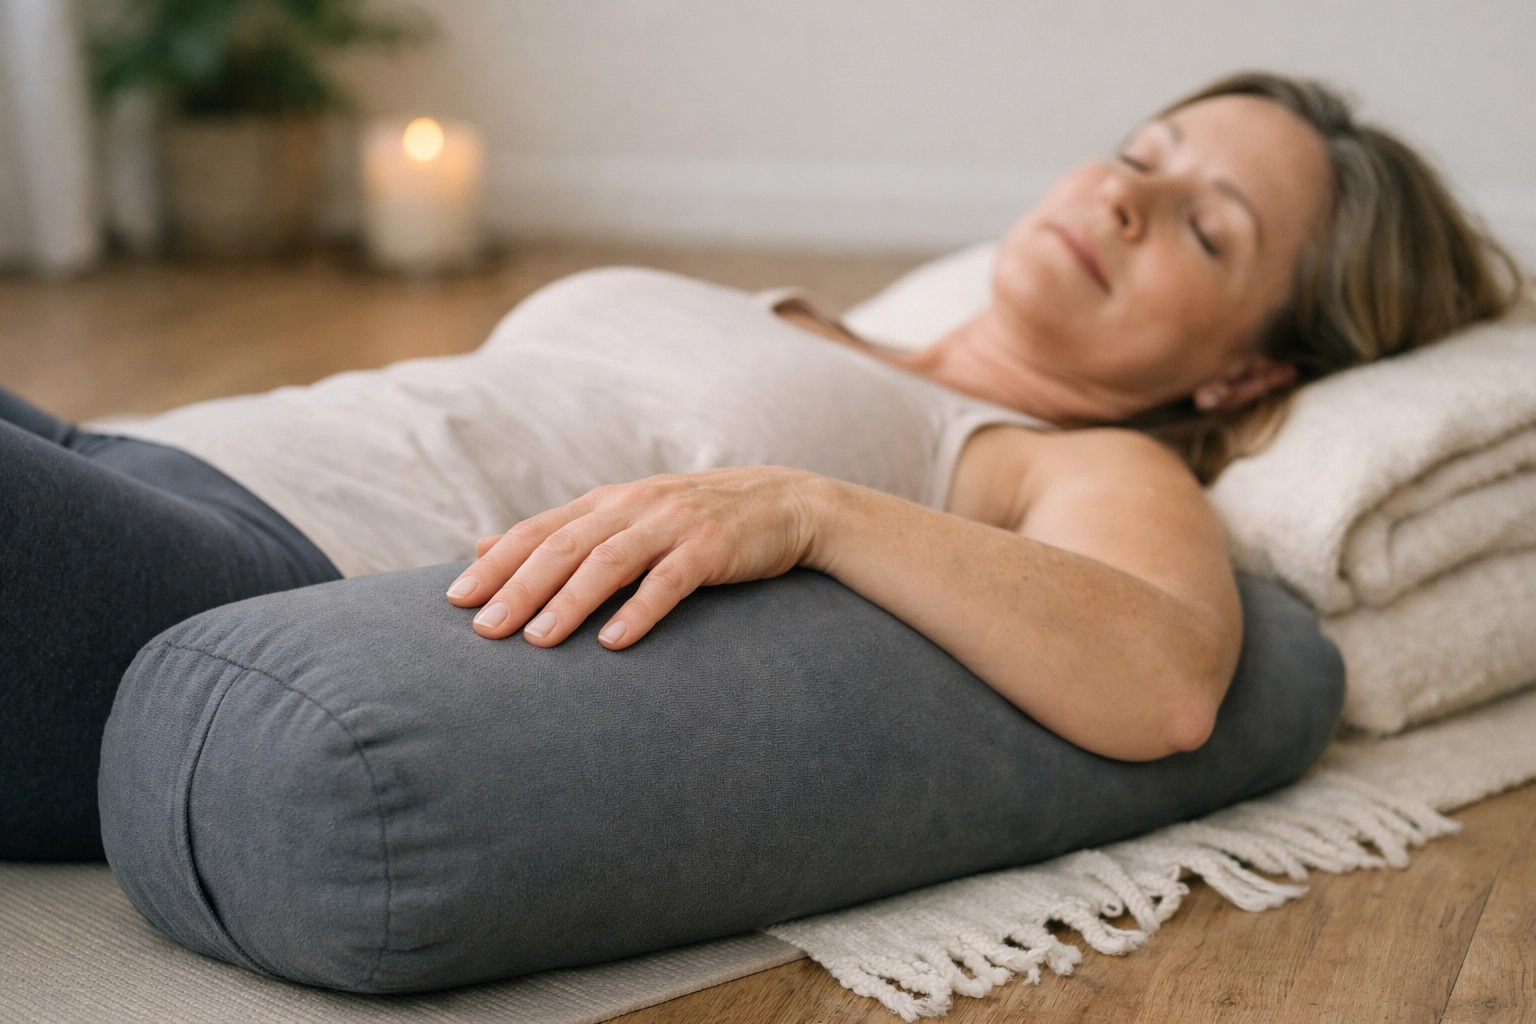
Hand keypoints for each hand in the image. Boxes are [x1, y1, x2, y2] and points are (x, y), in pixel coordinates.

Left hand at [444, 466, 822, 648]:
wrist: (786, 504)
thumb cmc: (697, 521)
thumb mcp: (626, 517)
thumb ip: (561, 533)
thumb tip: (483, 548)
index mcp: (609, 502)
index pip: (540, 531)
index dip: (497, 564)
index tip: (455, 600)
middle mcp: (634, 507)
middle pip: (564, 547)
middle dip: (519, 588)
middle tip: (484, 630)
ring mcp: (673, 524)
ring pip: (609, 562)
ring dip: (570, 602)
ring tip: (538, 641)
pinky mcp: (712, 546)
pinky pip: (670, 581)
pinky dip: (640, 610)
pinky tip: (615, 642)